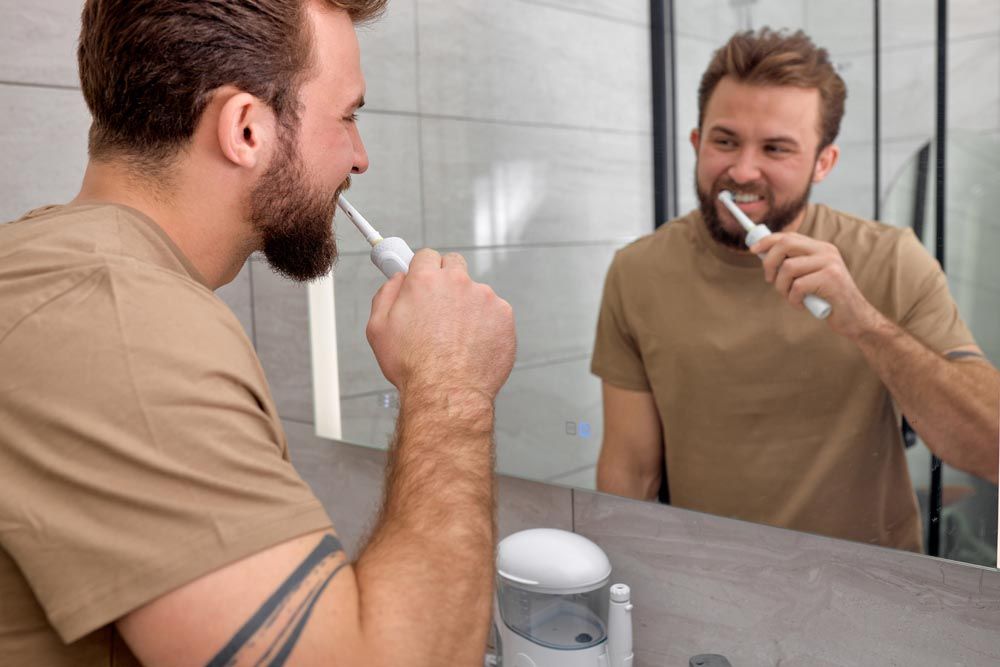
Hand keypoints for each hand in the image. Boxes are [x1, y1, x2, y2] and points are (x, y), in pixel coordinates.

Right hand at [365, 248, 515, 401]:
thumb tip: (397, 280)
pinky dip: (486, 324)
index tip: (423, 280)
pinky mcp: (504, 315)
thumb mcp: (378, 328)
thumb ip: (387, 294)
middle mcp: (457, 282)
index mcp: (425, 281)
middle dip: (447, 280)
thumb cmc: (413, 367)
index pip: (426, 256)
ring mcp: (484, 297)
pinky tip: (474, 345)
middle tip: (440, 307)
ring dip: (467, 306)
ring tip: (457, 338)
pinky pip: (494, 312)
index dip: (423, 270)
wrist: (447, 392)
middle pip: (454, 264)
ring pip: (475, 292)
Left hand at [750, 232, 883, 337]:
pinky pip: (797, 287)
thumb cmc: (827, 299)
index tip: (753, 249)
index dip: (768, 241)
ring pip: (788, 268)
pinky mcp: (830, 279)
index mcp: (821, 248)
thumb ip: (795, 265)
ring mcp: (830, 264)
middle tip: (770, 279)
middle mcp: (826, 252)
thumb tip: (765, 256)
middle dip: (770, 262)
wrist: (855, 318)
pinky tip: (802, 305)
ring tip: (792, 297)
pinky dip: (793, 299)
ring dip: (782, 287)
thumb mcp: (811, 277)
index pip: (789, 236)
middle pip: (786, 244)